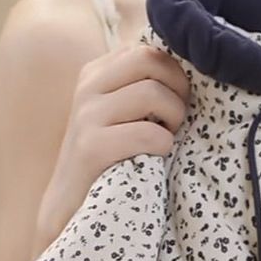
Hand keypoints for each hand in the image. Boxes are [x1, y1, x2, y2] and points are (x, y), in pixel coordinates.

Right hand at [36, 43, 189, 244]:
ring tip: (166, 140)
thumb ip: (143, 88)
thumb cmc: (109, 164)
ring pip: (152, 93)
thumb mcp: (122, 116)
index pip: (149, 49)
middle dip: (177, 89)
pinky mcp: (91, 148)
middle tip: (177, 120)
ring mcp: (87, 115)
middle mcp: (88, 86)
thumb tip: (191, 69)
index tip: (179, 102)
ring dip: (173, 120)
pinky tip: (155, 160)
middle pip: (151, 60)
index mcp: (97, 73)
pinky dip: (163, 147)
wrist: (69, 211)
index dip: (175, 74)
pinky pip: (148, 134)